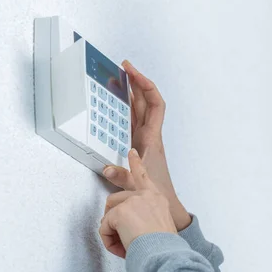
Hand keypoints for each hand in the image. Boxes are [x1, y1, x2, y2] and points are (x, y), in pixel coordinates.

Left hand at [99, 148, 177, 258]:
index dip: (136, 163)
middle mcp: (146, 195)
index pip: (144, 175)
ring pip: (108, 214)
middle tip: (116, 231)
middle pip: (115, 199)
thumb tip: (124, 224)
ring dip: (112, 231)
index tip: (132, 152)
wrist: (164, 253)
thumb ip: (143, 218)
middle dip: (111, 216)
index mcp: (157, 198)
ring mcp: (132, 201)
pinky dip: (109, 240)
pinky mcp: (120, 211)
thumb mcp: (158, 226)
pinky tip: (122, 246)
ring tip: (126, 243)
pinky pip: (104, 227)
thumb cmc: (163, 246)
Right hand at [102, 60, 191, 230]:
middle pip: (146, 102)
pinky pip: (131, 121)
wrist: (165, 203)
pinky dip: (123, 111)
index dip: (146, 86)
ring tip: (116, 80)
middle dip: (136, 83)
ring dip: (130, 94)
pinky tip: (113, 106)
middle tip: (122, 67)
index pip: (155, 104)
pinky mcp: (138, 146)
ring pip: (139, 110)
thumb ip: (123, 176)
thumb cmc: (155, 193)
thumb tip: (107, 167)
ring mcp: (144, 139)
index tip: (133, 72)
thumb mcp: (137, 185)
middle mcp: (150, 135)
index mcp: (153, 138)